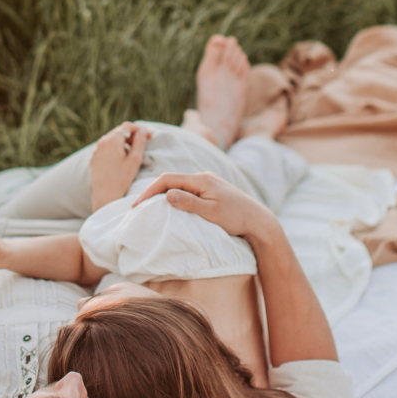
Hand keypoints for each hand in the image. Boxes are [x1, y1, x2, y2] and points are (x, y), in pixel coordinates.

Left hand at [90, 122, 150, 210]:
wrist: (105, 195)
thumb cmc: (122, 178)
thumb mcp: (135, 159)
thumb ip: (140, 141)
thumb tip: (142, 130)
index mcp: (113, 139)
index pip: (128, 126)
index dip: (140, 129)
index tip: (149, 136)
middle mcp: (102, 141)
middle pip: (119, 132)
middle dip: (132, 135)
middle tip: (144, 143)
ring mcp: (97, 150)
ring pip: (112, 140)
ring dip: (123, 142)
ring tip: (133, 152)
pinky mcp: (94, 158)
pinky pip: (106, 149)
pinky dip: (115, 149)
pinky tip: (121, 159)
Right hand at [133, 171, 278, 242]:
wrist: (258, 220)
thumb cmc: (236, 218)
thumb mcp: (211, 213)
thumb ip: (189, 202)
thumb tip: (167, 194)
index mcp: (201, 180)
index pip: (168, 180)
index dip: (150, 191)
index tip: (137, 205)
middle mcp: (203, 177)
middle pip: (171, 179)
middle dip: (152, 191)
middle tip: (138, 207)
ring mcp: (208, 183)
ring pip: (178, 184)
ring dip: (162, 193)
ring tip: (149, 207)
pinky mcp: (212, 190)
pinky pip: (187, 189)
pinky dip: (174, 196)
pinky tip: (170, 205)